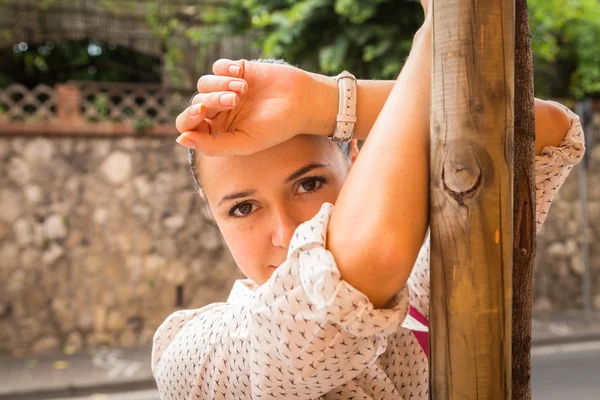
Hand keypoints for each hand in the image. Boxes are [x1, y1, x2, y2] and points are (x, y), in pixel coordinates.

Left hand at [175, 59, 314, 155]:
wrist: (302, 102)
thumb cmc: (276, 127)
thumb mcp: (244, 143)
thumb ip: (212, 146)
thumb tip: (181, 139)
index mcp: (218, 131)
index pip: (188, 125)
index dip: (188, 117)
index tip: (201, 112)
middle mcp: (219, 111)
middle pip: (196, 102)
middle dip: (210, 100)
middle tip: (233, 101)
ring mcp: (226, 90)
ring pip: (204, 83)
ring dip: (220, 84)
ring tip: (243, 89)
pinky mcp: (236, 70)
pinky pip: (217, 66)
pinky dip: (226, 69)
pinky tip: (243, 74)